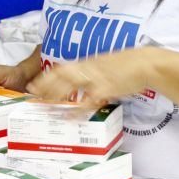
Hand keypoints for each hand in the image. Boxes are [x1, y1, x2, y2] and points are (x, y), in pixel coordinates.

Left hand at [27, 48, 152, 105]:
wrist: (146, 63)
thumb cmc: (129, 64)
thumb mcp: (107, 63)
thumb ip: (94, 70)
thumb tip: (83, 79)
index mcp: (89, 62)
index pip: (61, 68)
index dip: (46, 77)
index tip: (33, 85)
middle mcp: (89, 68)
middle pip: (61, 75)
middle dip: (45, 86)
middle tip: (32, 96)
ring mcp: (97, 77)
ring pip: (71, 85)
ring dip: (56, 95)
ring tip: (45, 106)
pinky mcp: (107, 88)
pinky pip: (88, 100)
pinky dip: (77, 109)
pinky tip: (68, 117)